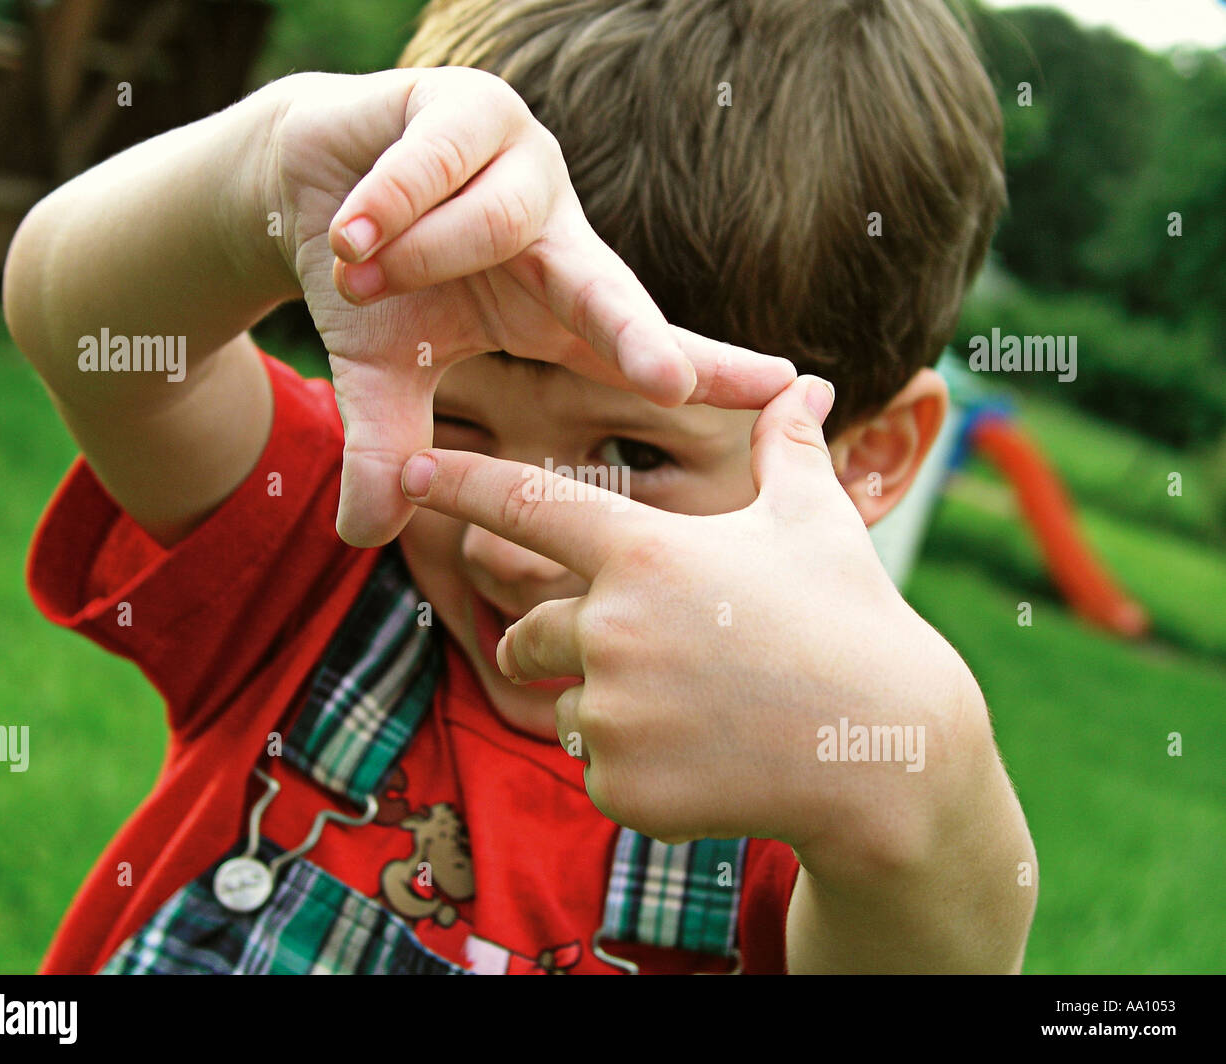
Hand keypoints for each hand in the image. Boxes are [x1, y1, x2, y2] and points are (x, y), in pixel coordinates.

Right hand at [264, 69, 793, 546]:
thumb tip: (363, 537)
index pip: (639, 342)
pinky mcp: (469, 101)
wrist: (306, 186)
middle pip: (611, 289)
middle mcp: (558, 232)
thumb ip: (389, 448)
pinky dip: (386, 207)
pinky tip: (347, 232)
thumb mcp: (383, 376)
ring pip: (501, 224)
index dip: (709, 369)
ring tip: (359, 276)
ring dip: (422, 261)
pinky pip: (439, 164)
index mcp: (556, 301)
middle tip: (668, 383)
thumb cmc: (371, 283)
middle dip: (639, 339)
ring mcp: (522, 161)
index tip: (787, 388)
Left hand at [397, 374, 988, 857]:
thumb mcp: (818, 524)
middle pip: (524, 632)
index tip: (408, 473)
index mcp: (645, 553)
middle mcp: (610, 628)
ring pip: (562, 705)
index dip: (459, 486)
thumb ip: (788, 450)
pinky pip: (598, 770)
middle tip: (639, 653)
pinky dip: (636, 768)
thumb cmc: (854, 622)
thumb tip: (804, 383)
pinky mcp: (621, 786)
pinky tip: (708, 760)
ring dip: (605, 705)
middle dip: (554, 641)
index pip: (525, 507)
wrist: (887, 754)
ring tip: (695, 709)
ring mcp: (612, 712)